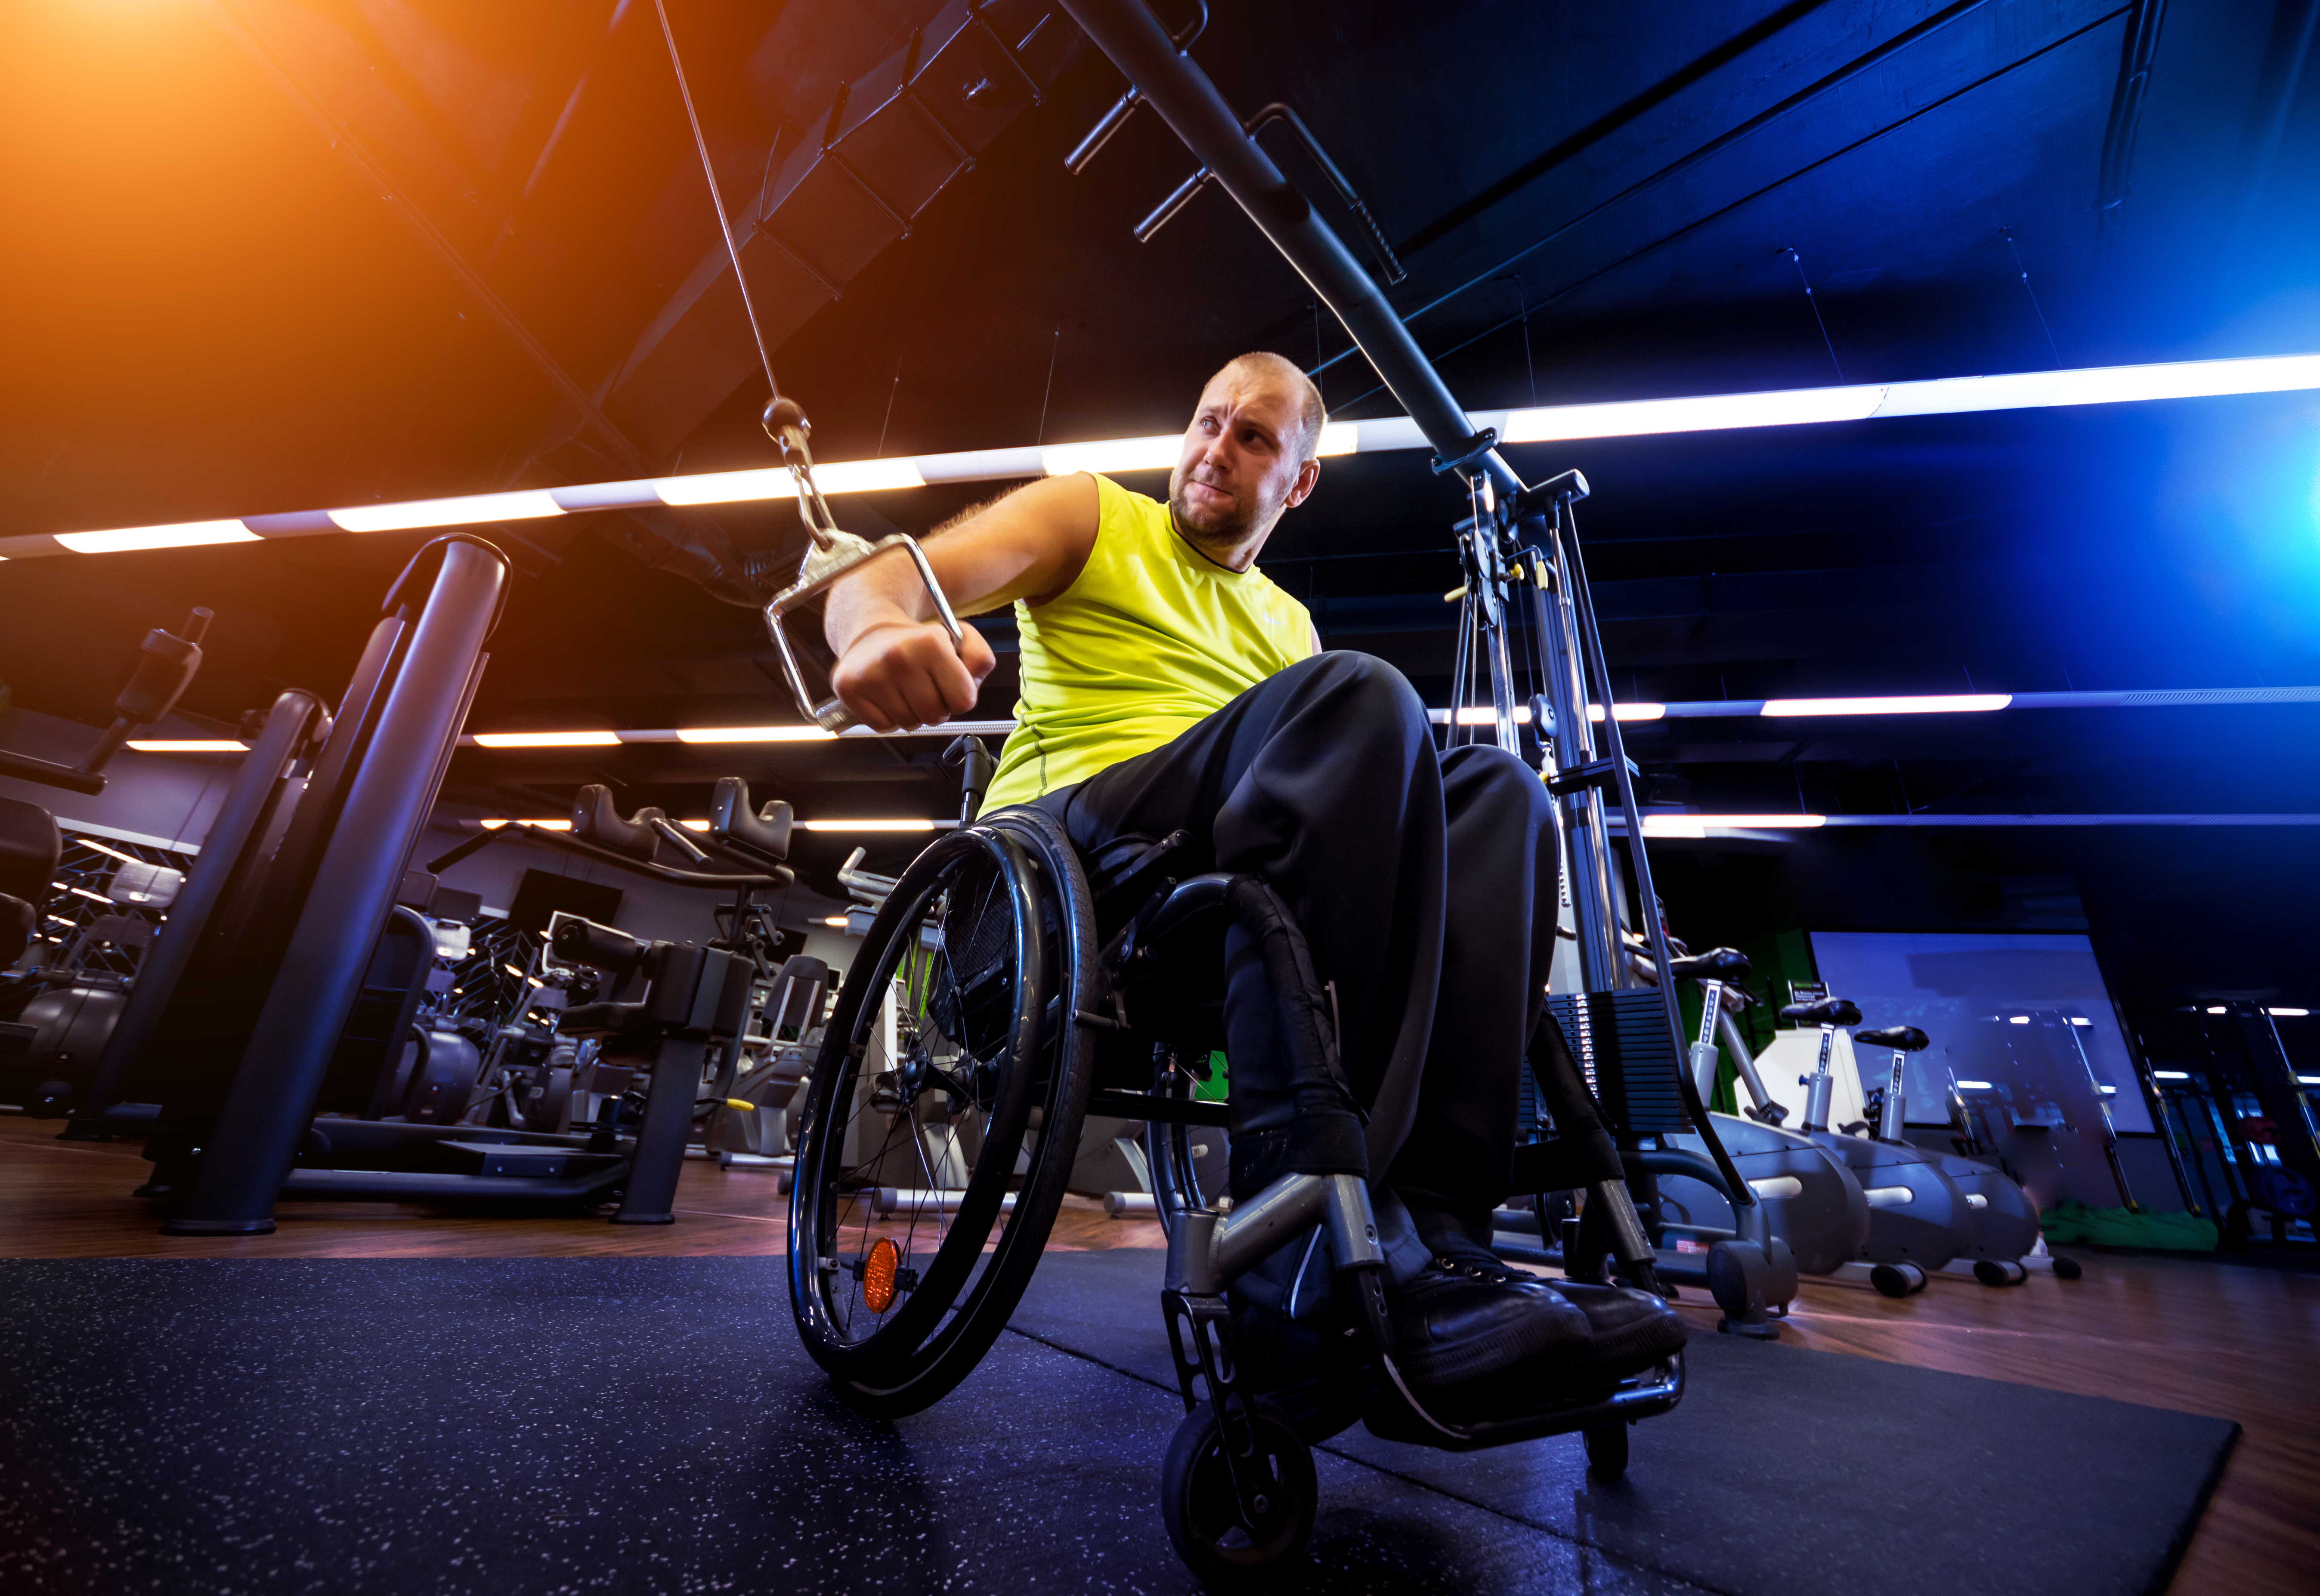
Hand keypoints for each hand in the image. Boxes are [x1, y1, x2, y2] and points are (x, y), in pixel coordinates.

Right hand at [829, 620, 995, 731]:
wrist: (871, 632)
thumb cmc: (918, 643)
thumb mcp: (958, 639)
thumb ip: (979, 659)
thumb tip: (972, 684)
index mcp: (930, 643)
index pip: (963, 700)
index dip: (960, 697)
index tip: (949, 684)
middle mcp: (898, 656)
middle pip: (936, 716)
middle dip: (937, 707)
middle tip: (926, 687)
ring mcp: (871, 674)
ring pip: (910, 724)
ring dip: (913, 713)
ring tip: (905, 690)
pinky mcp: (848, 688)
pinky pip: (884, 727)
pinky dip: (889, 717)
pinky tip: (887, 696)